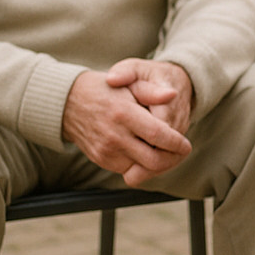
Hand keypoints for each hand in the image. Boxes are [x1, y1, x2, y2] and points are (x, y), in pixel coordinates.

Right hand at [62, 60, 193, 186]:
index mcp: (123, 113)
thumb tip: (173, 94)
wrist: (68, 102)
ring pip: (142, 170)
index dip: (177, 144)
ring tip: (168, 154)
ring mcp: (106, 151)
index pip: (158, 135)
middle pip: (153, 160)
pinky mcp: (101, 160)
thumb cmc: (105, 89)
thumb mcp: (128, 83)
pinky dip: (143, 166)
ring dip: (160, 165)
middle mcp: (114, 135)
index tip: (186, 145)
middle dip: (173, 159)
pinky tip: (149, 154)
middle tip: (181, 152)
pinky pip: (129, 171)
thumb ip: (151, 91)